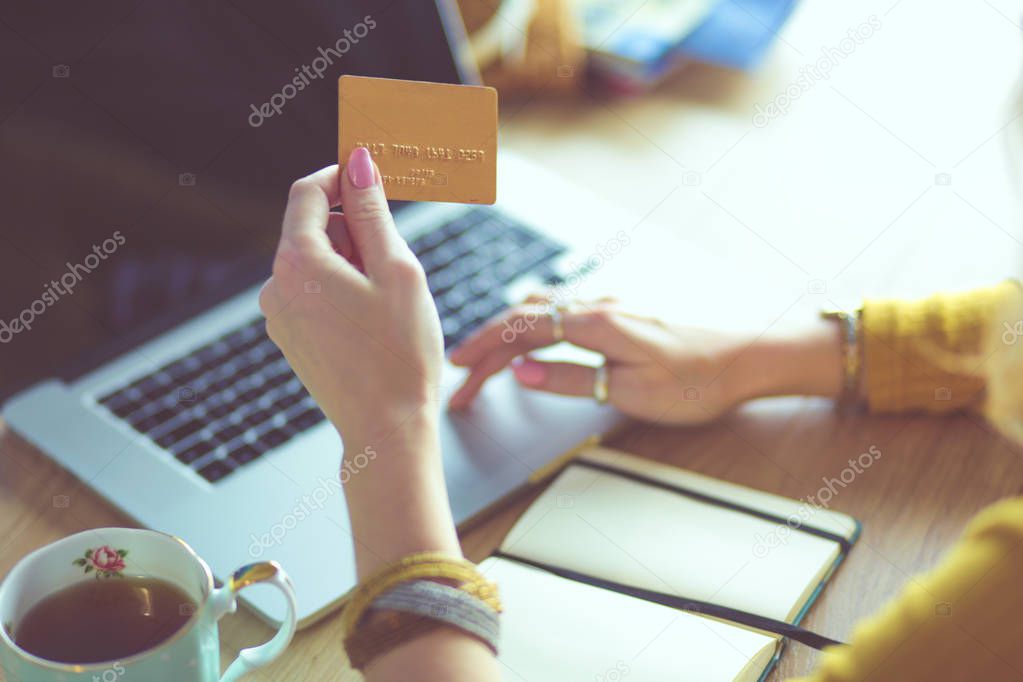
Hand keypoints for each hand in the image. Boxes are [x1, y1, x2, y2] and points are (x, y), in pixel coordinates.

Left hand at [258, 148, 442, 447]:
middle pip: (311, 228)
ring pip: (315, 263)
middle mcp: (275, 286)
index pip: (307, 191)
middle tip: (396, 257)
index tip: (373, 175)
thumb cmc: (400, 353)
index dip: (342, 175)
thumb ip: (373, 211)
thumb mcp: (397, 270)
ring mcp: (279, 316)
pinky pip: (312, 294)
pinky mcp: (290, 339)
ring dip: (352, 261)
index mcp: (297, 262)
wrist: (387, 429)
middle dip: (353, 228)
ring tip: (389, 298)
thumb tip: (358, 161)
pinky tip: (373, 320)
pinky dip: (342, 289)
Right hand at [448, 297, 843, 423]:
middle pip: (524, 320)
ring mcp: (610, 307)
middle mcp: (598, 306)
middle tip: (463, 380)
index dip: (483, 350)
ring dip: (509, 336)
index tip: (456, 371)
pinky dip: (534, 327)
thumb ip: (571, 378)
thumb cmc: (697, 380)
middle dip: (488, 349)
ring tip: (486, 362)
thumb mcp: (630, 391)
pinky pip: (562, 313)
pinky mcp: (621, 315)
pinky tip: (534, 339)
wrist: (748, 359)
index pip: (520, 331)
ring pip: (542, 312)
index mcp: (595, 323)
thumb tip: (522, 372)